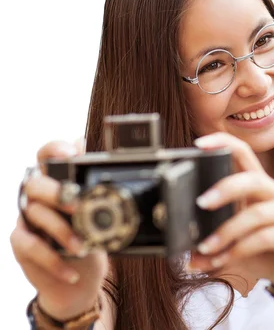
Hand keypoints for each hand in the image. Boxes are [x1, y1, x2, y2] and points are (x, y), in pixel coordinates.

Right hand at [10, 141, 108, 320]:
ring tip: (82, 248)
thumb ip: (93, 185)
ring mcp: (27, 219)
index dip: (54, 149)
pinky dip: (52, 261)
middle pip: (36, 184)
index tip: (70, 154)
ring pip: (35, 214)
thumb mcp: (98, 214)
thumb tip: (93, 152)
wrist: (81, 278)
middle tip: (79, 207)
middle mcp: (37, 197)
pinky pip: (30, 246)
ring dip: (61, 232)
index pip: (46, 155)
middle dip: (57, 193)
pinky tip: (71, 272)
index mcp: (56, 181)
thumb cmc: (89, 237)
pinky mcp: (21, 243)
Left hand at [188, 132, 273, 295]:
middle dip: (224, 189)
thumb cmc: (265, 250)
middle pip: (252, 178)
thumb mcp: (232, 243)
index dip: (223, 143)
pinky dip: (239, 249)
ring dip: (226, 232)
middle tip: (200, 203)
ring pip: (255, 213)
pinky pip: (263, 237)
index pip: (243, 153)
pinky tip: (223, 260)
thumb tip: (187, 256)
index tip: (198, 144)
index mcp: (260, 185)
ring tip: (206, 247)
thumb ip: (211, 244)